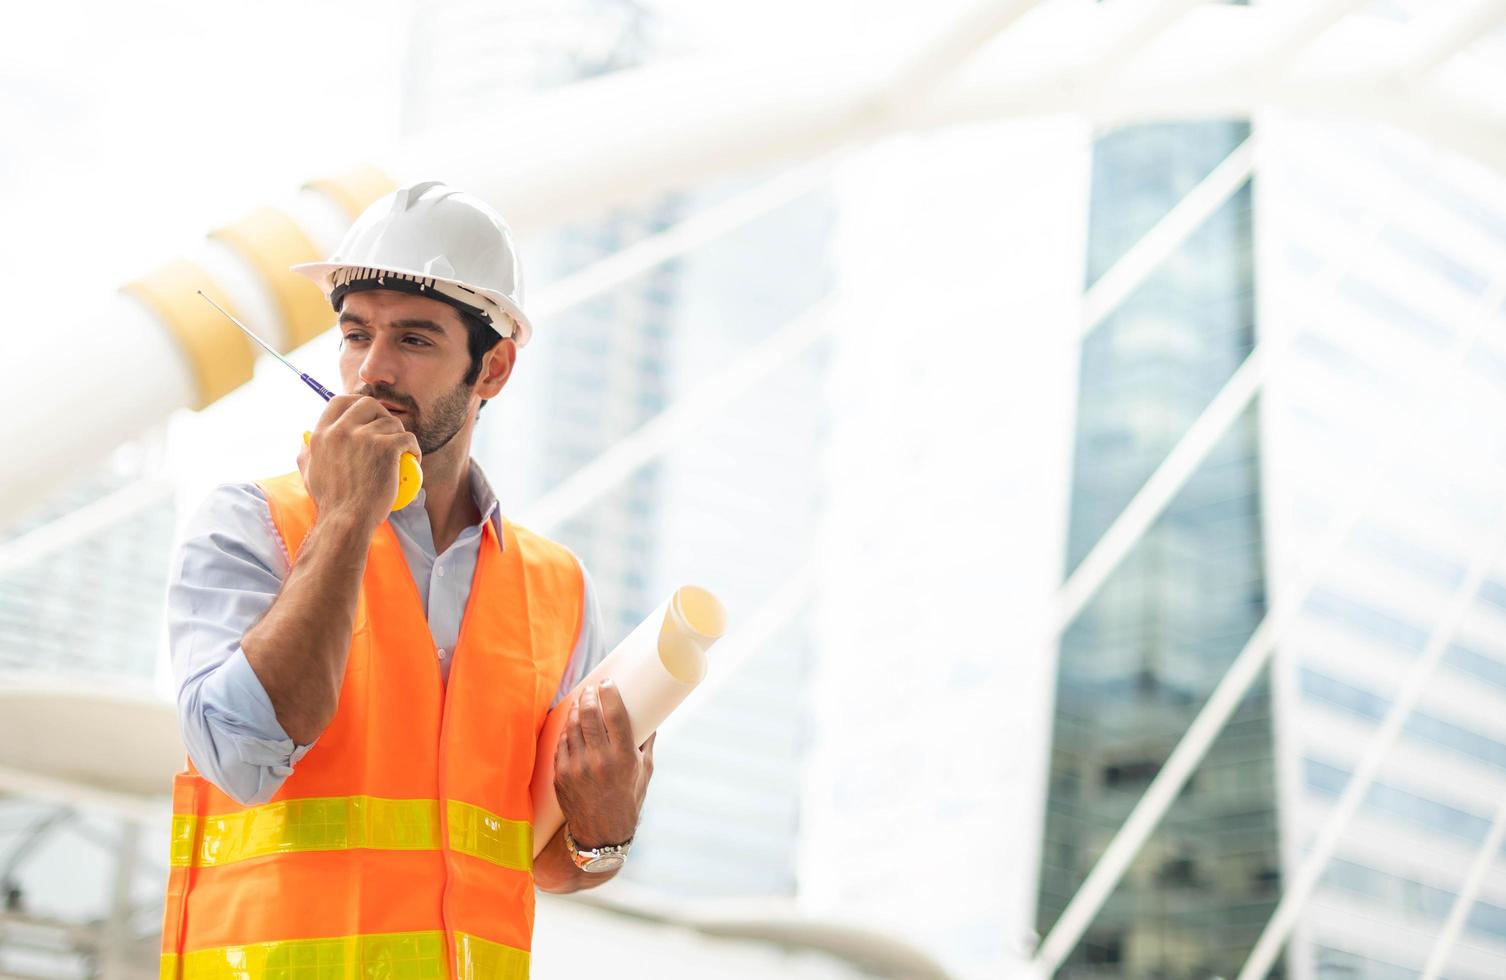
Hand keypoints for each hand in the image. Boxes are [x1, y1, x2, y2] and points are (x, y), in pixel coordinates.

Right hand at [298, 395, 420, 530]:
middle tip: (388, 432)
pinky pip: (408, 437)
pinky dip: (414, 448)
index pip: (339, 401)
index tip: (367, 414)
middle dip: (381, 414)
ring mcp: (365, 437)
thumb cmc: (331, 502)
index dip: (356, 403)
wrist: (347, 520)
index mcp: (322, 434)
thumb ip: (307, 453)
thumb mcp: (309, 473)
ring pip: (392, 422)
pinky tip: (413, 458)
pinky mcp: (386, 448)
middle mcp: (341, 431)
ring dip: (400, 434)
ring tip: (401, 452)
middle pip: (368, 403)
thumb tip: (306, 440)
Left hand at [552, 679, 655, 848]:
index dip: (609, 694)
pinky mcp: (561, 775)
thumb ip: (647, 745)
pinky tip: (570, 722)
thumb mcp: (644, 773)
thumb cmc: (628, 800)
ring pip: (572, 726)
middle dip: (588, 696)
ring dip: (575, 708)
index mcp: (624, 759)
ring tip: (580, 700)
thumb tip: (652, 720)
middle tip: (591, 688)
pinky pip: (561, 743)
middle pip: (589, 715)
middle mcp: (600, 762)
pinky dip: (566, 729)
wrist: (601, 834)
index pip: (614, 715)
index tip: (607, 682)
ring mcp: (577, 768)